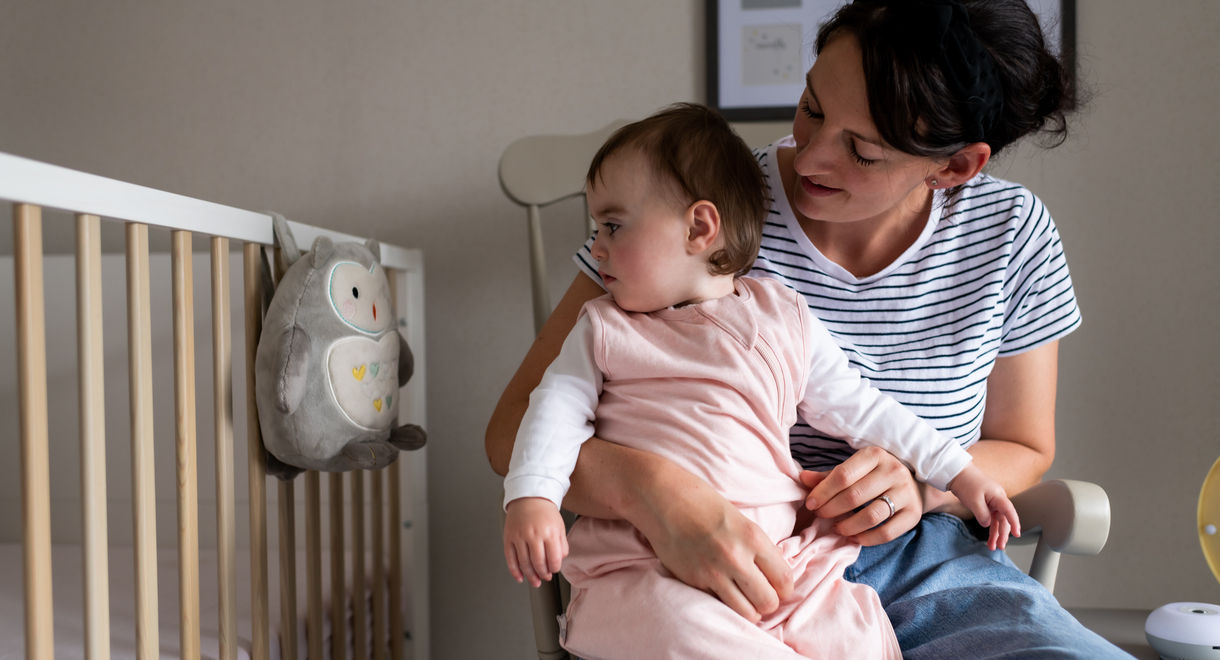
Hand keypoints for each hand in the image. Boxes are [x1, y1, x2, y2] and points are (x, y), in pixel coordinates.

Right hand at [503, 498, 568, 586]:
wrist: (529, 497)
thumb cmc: (545, 512)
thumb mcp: (560, 526)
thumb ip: (562, 545)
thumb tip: (558, 561)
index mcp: (549, 532)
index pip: (553, 559)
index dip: (554, 568)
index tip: (554, 570)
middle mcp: (533, 534)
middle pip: (538, 563)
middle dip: (543, 574)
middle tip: (545, 577)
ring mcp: (519, 536)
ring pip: (524, 563)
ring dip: (530, 576)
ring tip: (535, 581)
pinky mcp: (509, 537)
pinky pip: (510, 558)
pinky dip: (515, 571)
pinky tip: (520, 577)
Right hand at [639, 483, 793, 622]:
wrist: (664, 499)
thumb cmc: (703, 504)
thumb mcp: (741, 520)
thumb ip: (759, 548)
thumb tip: (774, 575)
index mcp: (753, 538)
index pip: (784, 579)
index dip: (785, 588)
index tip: (778, 587)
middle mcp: (735, 558)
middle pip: (768, 602)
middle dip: (768, 602)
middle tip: (761, 594)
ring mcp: (713, 573)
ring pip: (747, 613)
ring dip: (749, 609)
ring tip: (743, 598)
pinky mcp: (694, 582)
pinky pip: (719, 605)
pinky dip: (724, 602)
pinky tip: (721, 589)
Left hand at [800, 446, 924, 544]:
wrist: (916, 484)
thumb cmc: (875, 475)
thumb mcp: (854, 469)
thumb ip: (828, 476)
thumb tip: (802, 478)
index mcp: (875, 455)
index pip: (843, 475)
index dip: (823, 492)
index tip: (810, 503)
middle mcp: (893, 471)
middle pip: (855, 496)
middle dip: (832, 509)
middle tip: (820, 515)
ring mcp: (906, 493)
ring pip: (872, 516)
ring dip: (848, 526)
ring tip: (837, 528)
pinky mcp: (914, 514)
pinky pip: (887, 532)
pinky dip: (867, 539)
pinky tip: (854, 537)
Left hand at [948, 463, 1020, 549]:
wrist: (957, 473)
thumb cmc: (966, 483)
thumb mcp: (974, 501)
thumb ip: (983, 515)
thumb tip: (987, 524)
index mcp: (998, 496)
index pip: (1009, 511)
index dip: (1014, 523)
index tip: (1017, 534)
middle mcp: (997, 499)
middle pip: (1004, 519)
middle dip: (1003, 534)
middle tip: (1000, 546)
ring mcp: (992, 502)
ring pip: (997, 520)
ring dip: (996, 533)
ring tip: (992, 546)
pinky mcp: (985, 504)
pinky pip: (990, 518)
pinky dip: (989, 527)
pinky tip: (989, 536)